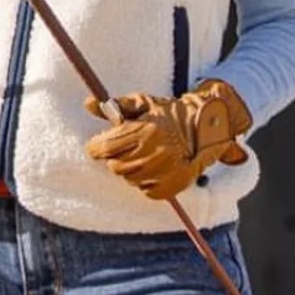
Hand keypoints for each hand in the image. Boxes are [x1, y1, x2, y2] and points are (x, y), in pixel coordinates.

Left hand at [84, 80, 251, 200]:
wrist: (204, 130)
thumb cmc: (169, 114)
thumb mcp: (142, 103)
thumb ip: (116, 106)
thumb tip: (89, 104)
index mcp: (143, 131)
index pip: (106, 147)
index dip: (96, 146)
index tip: (97, 144)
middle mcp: (153, 153)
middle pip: (115, 166)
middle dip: (113, 157)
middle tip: (123, 148)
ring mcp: (164, 172)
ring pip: (129, 179)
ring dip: (128, 169)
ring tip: (140, 155)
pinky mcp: (172, 187)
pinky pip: (146, 191)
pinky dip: (144, 181)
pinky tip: (152, 167)